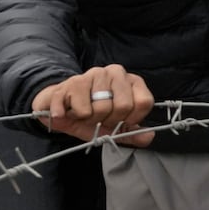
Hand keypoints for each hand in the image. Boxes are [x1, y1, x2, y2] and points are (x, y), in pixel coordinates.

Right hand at [32, 65, 155, 146]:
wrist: (60, 110)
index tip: (120, 121)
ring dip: (90, 119)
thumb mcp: (114, 128)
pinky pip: (81, 109)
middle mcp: (116, 72)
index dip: (132, 119)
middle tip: (99, 118)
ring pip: (102, 108)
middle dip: (109, 120)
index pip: (144, 102)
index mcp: (132, 82)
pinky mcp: (74, 81)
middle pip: (124, 106)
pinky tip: (69, 112)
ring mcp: (95, 74)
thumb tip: (149, 136)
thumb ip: (133, 133)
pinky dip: (74, 117)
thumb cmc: (91, 117)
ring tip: (84, 113)